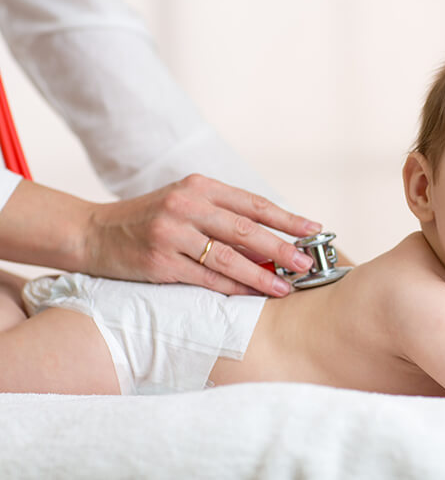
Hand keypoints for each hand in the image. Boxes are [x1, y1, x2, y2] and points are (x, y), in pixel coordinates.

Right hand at [84, 174, 321, 295]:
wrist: (94, 232)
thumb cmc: (151, 218)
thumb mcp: (186, 202)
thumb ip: (224, 215)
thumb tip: (272, 242)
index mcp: (200, 186)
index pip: (253, 203)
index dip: (287, 218)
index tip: (313, 229)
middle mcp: (186, 205)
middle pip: (245, 230)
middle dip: (281, 249)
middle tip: (305, 264)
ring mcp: (171, 234)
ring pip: (228, 258)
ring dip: (260, 275)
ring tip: (284, 287)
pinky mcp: (159, 262)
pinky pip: (205, 279)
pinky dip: (231, 288)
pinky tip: (251, 294)